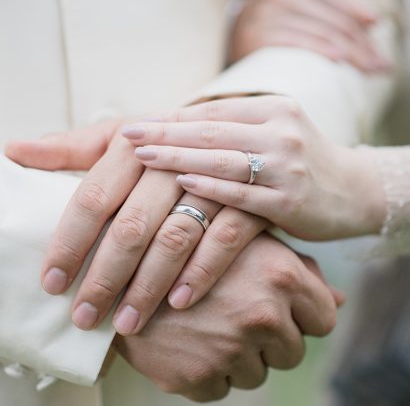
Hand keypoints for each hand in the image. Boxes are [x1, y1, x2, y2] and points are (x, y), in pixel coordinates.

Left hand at [5, 123, 267, 334]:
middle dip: (105, 276)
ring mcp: (211, 179)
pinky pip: (225, 238)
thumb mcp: (117, 138)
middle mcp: (171, 159)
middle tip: (86, 316)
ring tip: (127, 322)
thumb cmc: (159, 142)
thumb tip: (14, 150)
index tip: (53, 281)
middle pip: (132, 225)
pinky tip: (180, 301)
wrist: (224, 134)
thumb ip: (70, 148)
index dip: (70, 242)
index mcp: (133, 142)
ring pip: (176, 236)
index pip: (93, 197)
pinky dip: (202, 271)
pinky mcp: (246, 198)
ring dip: (149, 283)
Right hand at [115, 234, 342, 401]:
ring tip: (208, 321)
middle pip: (293, 350)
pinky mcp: (198, 377)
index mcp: (281, 276)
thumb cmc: (194, 245)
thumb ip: (297, 269)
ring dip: (239, 355)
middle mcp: (262, 315)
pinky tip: (189, 338)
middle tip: (233, 311)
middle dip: (270, 337)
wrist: (123, 265)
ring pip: (258, 373)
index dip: (304, 315)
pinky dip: (209, 370)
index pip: (323, 317)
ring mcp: (230, 350)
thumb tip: (338, 300)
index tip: (279, 308)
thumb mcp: (248, 241)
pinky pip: (222, 388)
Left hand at [122, 95, 386, 240]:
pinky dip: (210, 186)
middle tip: (127, 135)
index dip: (171, 118)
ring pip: (223, 158)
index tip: (135, 123)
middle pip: (212, 131)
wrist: (354, 191)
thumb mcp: (273, 133)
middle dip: (165, 133)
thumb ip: (232, 128)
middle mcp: (281, 131)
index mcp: (273, 109)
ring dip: (178, 157)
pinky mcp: (291, 200)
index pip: (211, 111)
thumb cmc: (300, 162)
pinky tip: (182, 183)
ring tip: (141, 158)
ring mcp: (287, 165)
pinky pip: (242, 193)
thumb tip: (172, 126)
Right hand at [230, 0, 389, 72]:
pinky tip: (337, 60)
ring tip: (367, 70)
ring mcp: (267, 12)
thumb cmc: (271, 29)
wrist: (226, 40)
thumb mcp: (300, 12)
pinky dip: (321, 50)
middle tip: (378, 66)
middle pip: (335, 21)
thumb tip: (374, 23)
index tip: (379, 47)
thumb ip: (332, 13)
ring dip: (350, 53)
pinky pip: (298, 42)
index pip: (341, 3)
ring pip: (322, 32)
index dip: (365, 24)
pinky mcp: (257, 35)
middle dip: (362, 46)